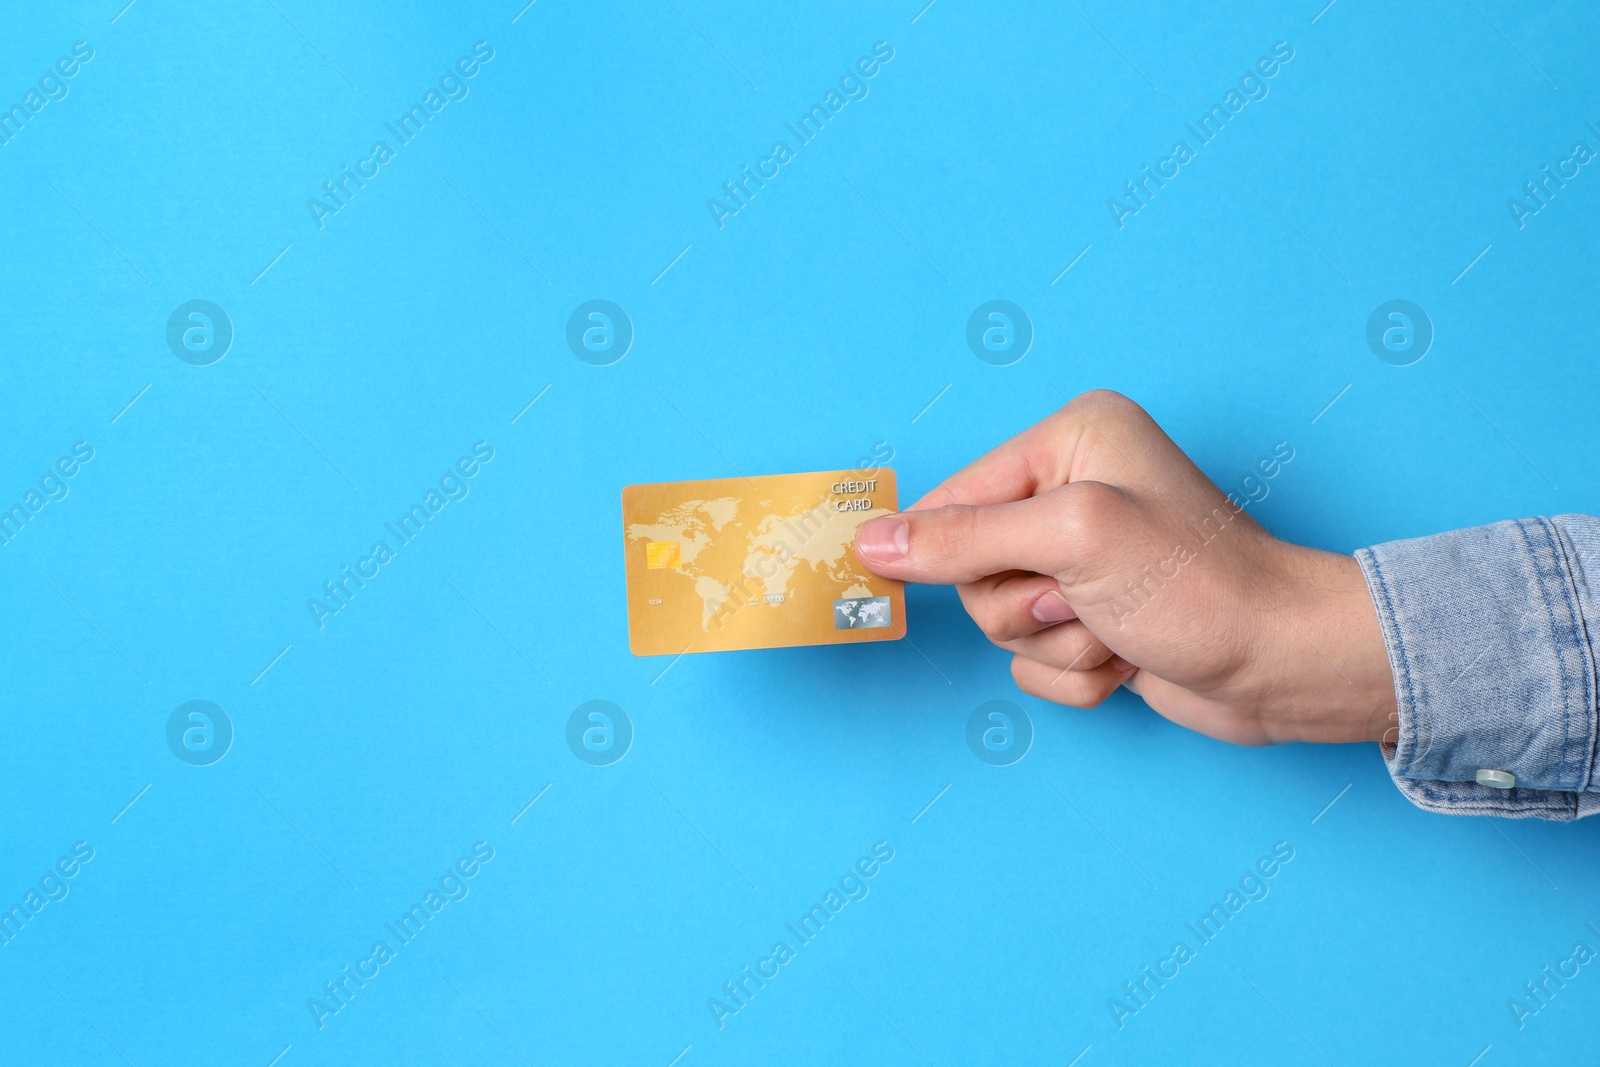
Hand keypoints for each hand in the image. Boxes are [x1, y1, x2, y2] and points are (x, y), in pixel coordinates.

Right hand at [852, 390, 1395, 745]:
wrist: (1286, 667)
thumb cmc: (1200, 586)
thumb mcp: (1072, 542)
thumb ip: (963, 538)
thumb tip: (870, 540)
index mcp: (1070, 440)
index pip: (954, 496)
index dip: (946, 549)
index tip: (969, 578)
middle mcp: (1073, 491)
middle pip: (971, 567)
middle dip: (1025, 605)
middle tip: (1084, 600)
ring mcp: (1083, 559)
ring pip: (999, 622)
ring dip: (1056, 643)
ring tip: (1118, 628)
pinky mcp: (1094, 616)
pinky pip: (1032, 660)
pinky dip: (1076, 672)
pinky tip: (1129, 656)